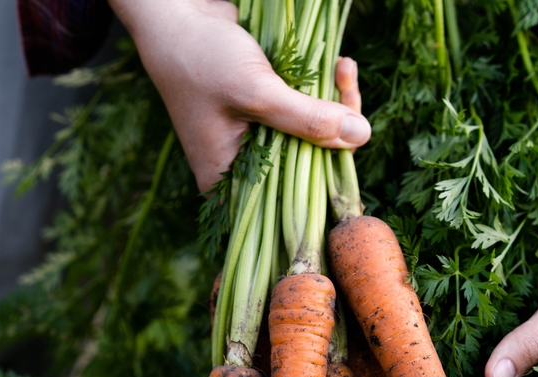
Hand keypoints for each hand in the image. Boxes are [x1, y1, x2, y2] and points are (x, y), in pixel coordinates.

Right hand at [108, 0, 369, 192]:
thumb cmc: (201, 59)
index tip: (354, 140)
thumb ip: (307, 119)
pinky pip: (304, 110)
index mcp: (229, 180)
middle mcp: (243, 165)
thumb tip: (362, 137)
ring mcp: (256, 137)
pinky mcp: (265, 110)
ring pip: (311, 134)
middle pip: (308, 163)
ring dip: (335, 102)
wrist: (175, 14)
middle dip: (338, 128)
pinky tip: (336, 65)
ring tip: (342, 68)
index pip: (291, 197)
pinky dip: (324, 89)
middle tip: (347, 87)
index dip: (329, 174)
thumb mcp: (257, 92)